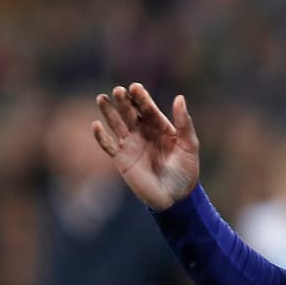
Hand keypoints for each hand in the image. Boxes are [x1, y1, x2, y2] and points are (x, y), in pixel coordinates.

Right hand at [93, 83, 199, 209]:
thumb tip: (180, 98)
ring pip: (117, 124)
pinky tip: (96, 125)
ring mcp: (131, 145)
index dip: (141, 98)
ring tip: (101, 98)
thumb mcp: (189, 145)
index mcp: (160, 127)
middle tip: (118, 91)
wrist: (176, 197)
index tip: (135, 87)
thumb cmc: (187, 171)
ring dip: (109, 112)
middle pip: (131, 113)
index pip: (148, 108)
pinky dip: (101, 137)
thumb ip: (184, 123)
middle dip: (124, 102)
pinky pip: (109, 146)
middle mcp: (143, 132)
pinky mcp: (122, 159)